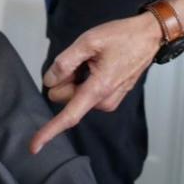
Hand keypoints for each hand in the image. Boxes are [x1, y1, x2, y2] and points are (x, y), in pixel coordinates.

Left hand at [29, 12, 161, 153]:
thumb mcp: (88, 41)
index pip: (69, 116)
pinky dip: (82, 79)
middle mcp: (104, 101)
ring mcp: (109, 101)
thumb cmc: (122, 37)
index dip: (49, 131)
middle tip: (80, 60)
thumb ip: (65, 62)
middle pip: (64, 98)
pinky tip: (95, 65)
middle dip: (64, 80)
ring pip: (73, 95)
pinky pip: (84, 93)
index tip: (34, 147)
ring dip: (74, 78)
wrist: (148, 36)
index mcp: (99, 89)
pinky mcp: (110, 98)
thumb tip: (49, 81)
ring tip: (92, 60)